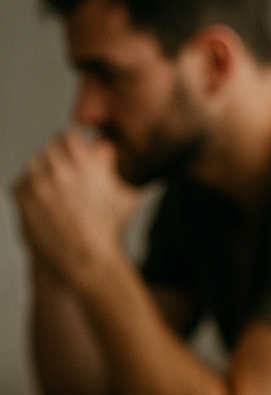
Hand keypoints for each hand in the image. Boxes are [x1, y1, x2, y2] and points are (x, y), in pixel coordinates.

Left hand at [13, 128, 141, 287]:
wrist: (85, 258)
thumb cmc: (108, 230)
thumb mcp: (124, 196)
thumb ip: (114, 166)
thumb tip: (105, 147)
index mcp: (85, 164)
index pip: (69, 136)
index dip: (74, 146)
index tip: (76, 156)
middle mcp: (60, 169)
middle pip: (50, 148)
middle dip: (59, 160)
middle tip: (67, 179)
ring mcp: (38, 183)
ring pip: (34, 165)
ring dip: (44, 174)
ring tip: (58, 194)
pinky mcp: (22, 197)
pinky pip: (21, 183)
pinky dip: (31, 191)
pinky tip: (48, 206)